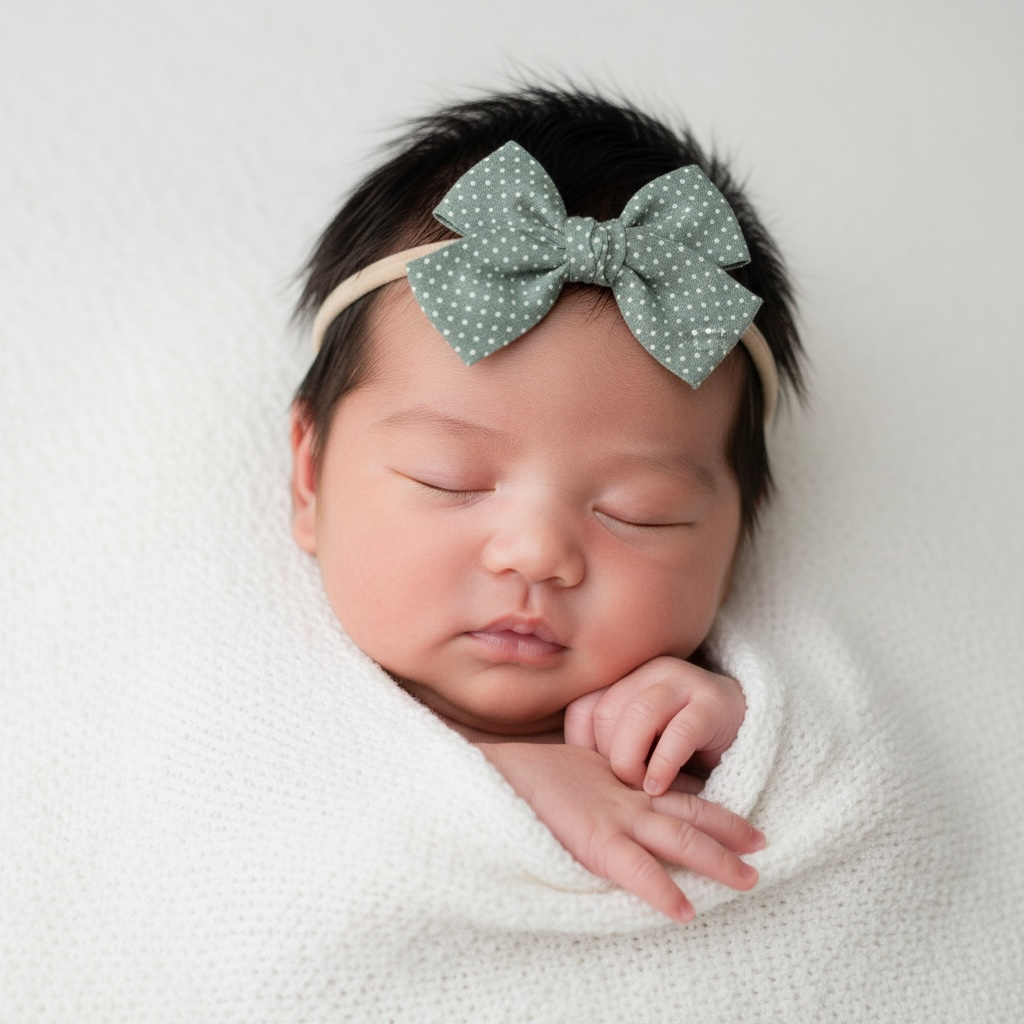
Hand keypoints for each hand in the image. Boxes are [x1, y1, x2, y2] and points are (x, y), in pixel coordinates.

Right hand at [478, 742, 762, 921]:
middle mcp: (625, 797)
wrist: (490, 773)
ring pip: (679, 836)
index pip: (676, 790)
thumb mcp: (570, 774)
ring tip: (748, 879)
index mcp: (618, 782)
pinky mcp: (594, 841)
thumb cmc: (520, 778)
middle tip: (762, 846)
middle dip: (729, 829)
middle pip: (690, 811)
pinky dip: (663, 890)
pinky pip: (637, 870)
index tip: (739, 821)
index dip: (710, 804)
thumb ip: (597, 786)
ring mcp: (613, 817)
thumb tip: (618, 796)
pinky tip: (684, 911)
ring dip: (716, 858)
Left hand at [563, 656, 746, 796]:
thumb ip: (608, 744)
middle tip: (625, 786)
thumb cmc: (679, 745)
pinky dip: (664, 764)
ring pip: (638, 716)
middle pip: (606, 713)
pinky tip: (659, 787)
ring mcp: (684, 681)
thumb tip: (570, 775)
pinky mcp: (714, 703)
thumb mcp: (640, 741)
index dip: (581, 747)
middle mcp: (651, 671)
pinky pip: (679, 732)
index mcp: (626, 676)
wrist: (744, 730)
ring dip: (632, 761)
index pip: (582, 707)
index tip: (595, 776)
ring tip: (642, 789)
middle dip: (609, 758)